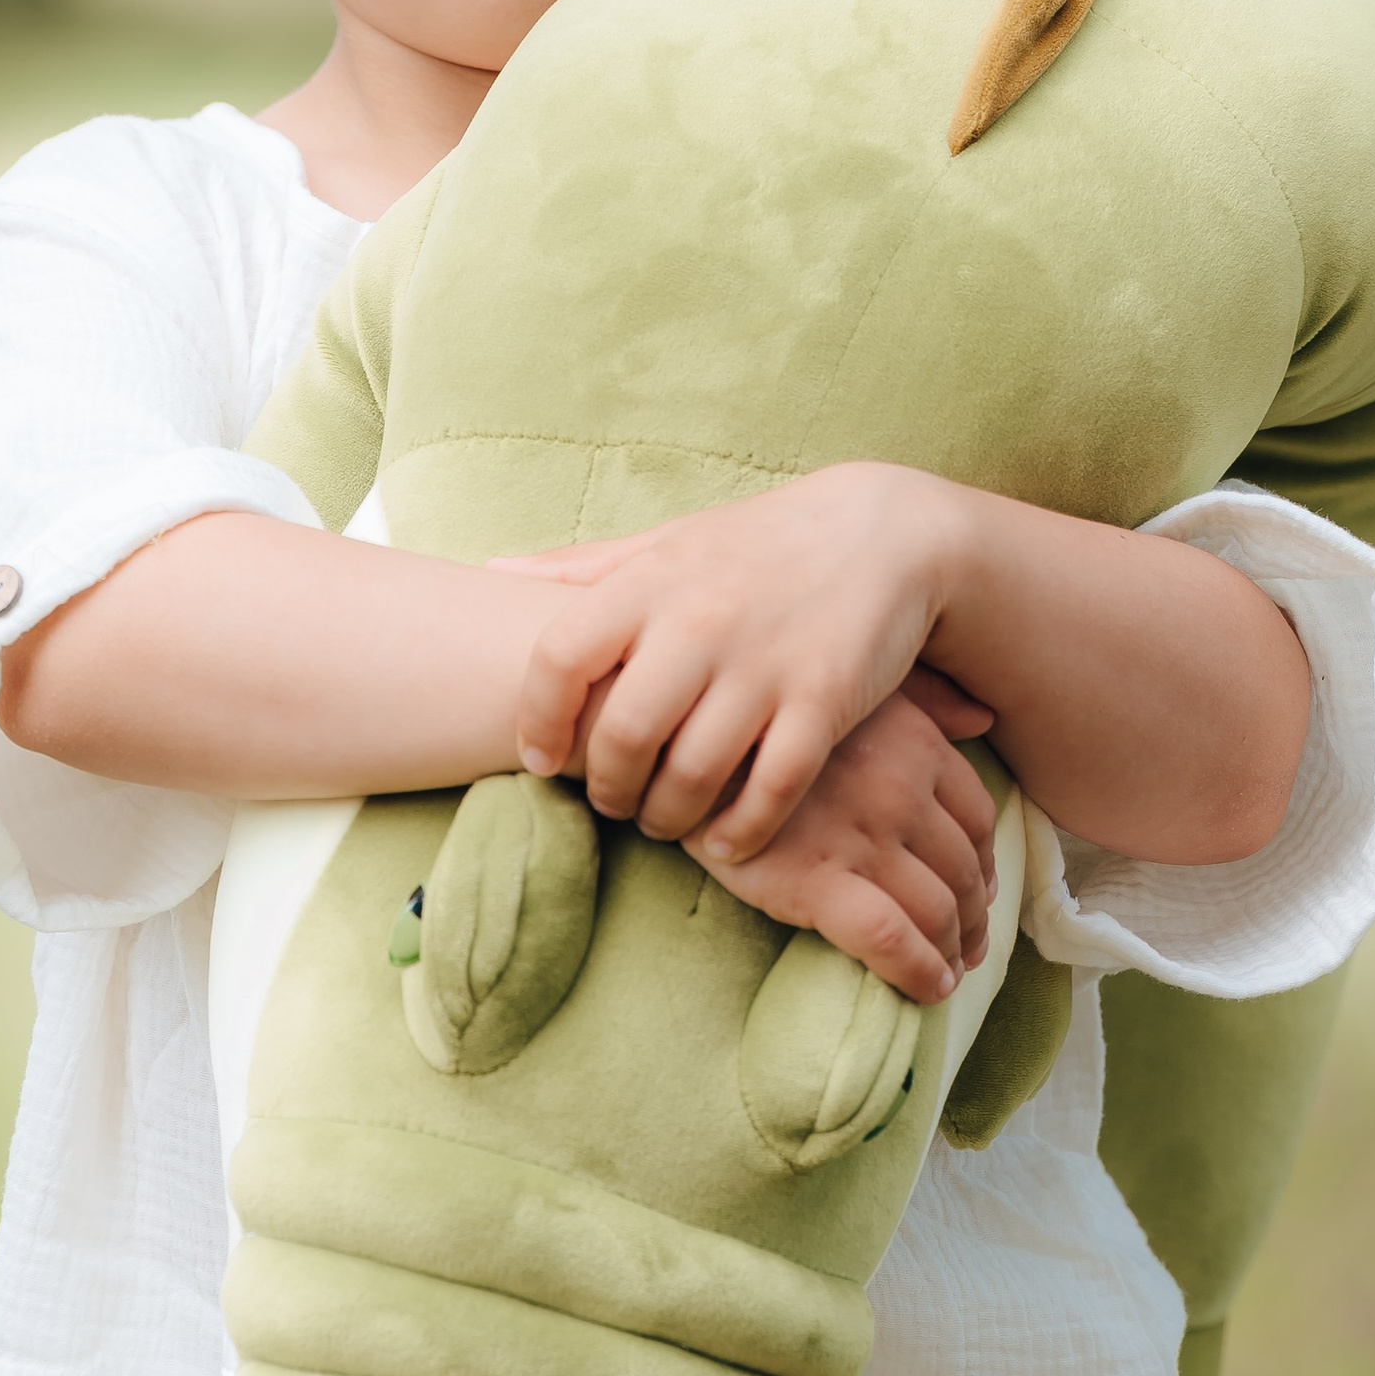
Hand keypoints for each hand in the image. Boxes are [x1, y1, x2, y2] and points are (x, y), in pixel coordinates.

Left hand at [497, 464, 976, 856]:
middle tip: (613, 803)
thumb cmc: (756, 547)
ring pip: (691, 776)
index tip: (542, 759)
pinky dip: (740, 833)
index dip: (538, 721)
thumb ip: (583, 567)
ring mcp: (765, 666)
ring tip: (665, 823)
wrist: (884, 533)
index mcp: (651, 583)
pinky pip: (769, 792)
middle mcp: (702, 623)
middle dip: (608, 788)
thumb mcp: (667, 543)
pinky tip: (727, 842)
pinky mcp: (824, 703)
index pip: (559, 659)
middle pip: (623, 735)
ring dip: (668, 819)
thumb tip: (489, 570)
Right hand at [690, 675, 999, 1003]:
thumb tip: (981, 716)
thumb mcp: (851, 691)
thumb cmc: (764, 718)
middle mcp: (899, 790)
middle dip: (974, 917)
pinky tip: (926, 988)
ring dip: (953, 951)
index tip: (979, 891)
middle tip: (970, 945)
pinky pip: (890, 940)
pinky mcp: (815, 881)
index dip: (985, 862)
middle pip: (963, 870)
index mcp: (913, 744)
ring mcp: (860, 838)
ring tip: (948, 972)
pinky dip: (919, 971)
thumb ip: (921, 701)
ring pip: (937, 910)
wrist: (678, 740)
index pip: (978, 816)